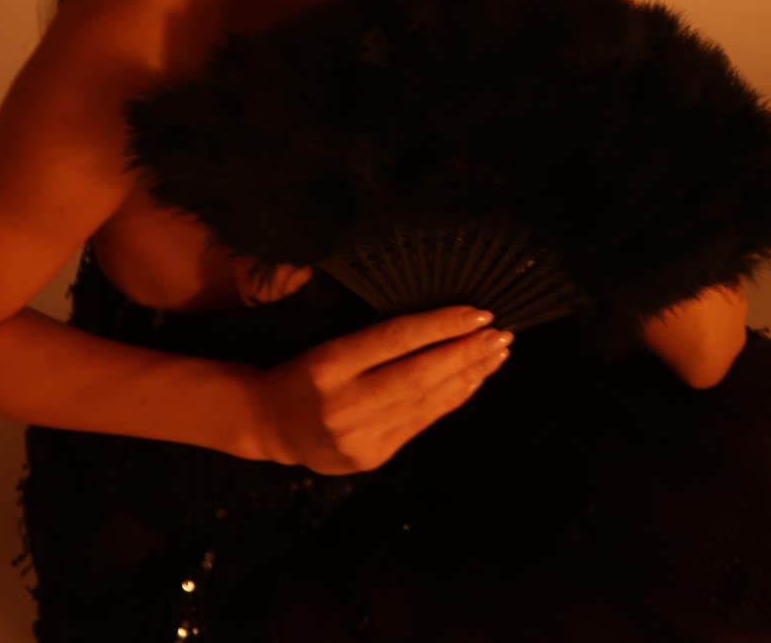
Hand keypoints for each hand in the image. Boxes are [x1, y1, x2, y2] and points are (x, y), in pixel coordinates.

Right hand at [251, 306, 512, 472]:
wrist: (270, 425)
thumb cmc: (301, 371)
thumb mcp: (325, 342)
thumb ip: (372, 339)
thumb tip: (437, 323)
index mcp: (327, 364)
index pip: (394, 339)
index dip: (439, 325)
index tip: (477, 313)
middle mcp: (344, 403)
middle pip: (418, 375)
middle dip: (466, 353)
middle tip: (501, 334)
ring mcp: (360, 436)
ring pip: (426, 402)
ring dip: (468, 376)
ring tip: (496, 354)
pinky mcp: (374, 457)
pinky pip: (422, 423)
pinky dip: (452, 400)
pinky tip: (472, 381)